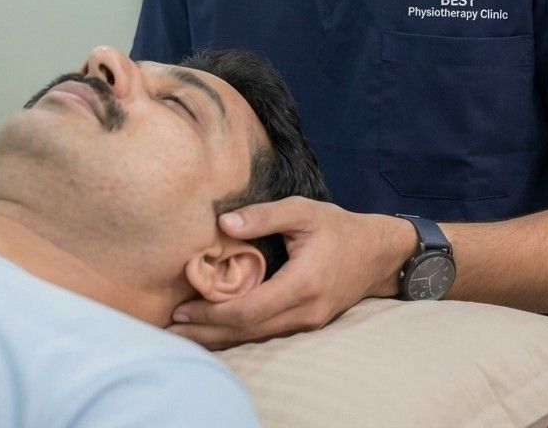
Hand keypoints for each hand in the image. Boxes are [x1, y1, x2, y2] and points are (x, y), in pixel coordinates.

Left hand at [168, 196, 415, 349]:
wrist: (379, 253)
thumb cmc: (339, 227)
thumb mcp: (304, 211)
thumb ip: (264, 216)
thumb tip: (224, 224)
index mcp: (304, 283)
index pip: (250, 309)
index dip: (214, 312)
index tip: (183, 306)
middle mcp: (306, 311)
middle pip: (248, 331)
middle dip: (207, 332)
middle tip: (169, 330)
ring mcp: (308, 322)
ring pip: (256, 337)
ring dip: (219, 337)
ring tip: (184, 334)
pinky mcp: (308, 324)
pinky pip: (267, 334)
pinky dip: (238, 334)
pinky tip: (216, 331)